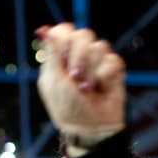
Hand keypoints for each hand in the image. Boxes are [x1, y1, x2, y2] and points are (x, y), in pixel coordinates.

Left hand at [35, 23, 125, 145]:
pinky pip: (113, 59)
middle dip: (79, 57)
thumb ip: (52, 54)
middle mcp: (78, 57)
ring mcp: (96, 63)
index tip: (63, 55)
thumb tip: (44, 29)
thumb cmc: (68, 109)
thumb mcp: (55, 81)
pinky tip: (102, 88)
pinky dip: (106, 75)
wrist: (92, 128)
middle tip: (75, 77)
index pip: (63, 31)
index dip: (65, 38)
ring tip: (88, 88)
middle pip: (82, 35)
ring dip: (92, 70)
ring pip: (100, 46)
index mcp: (59, 58)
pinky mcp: (112, 70)